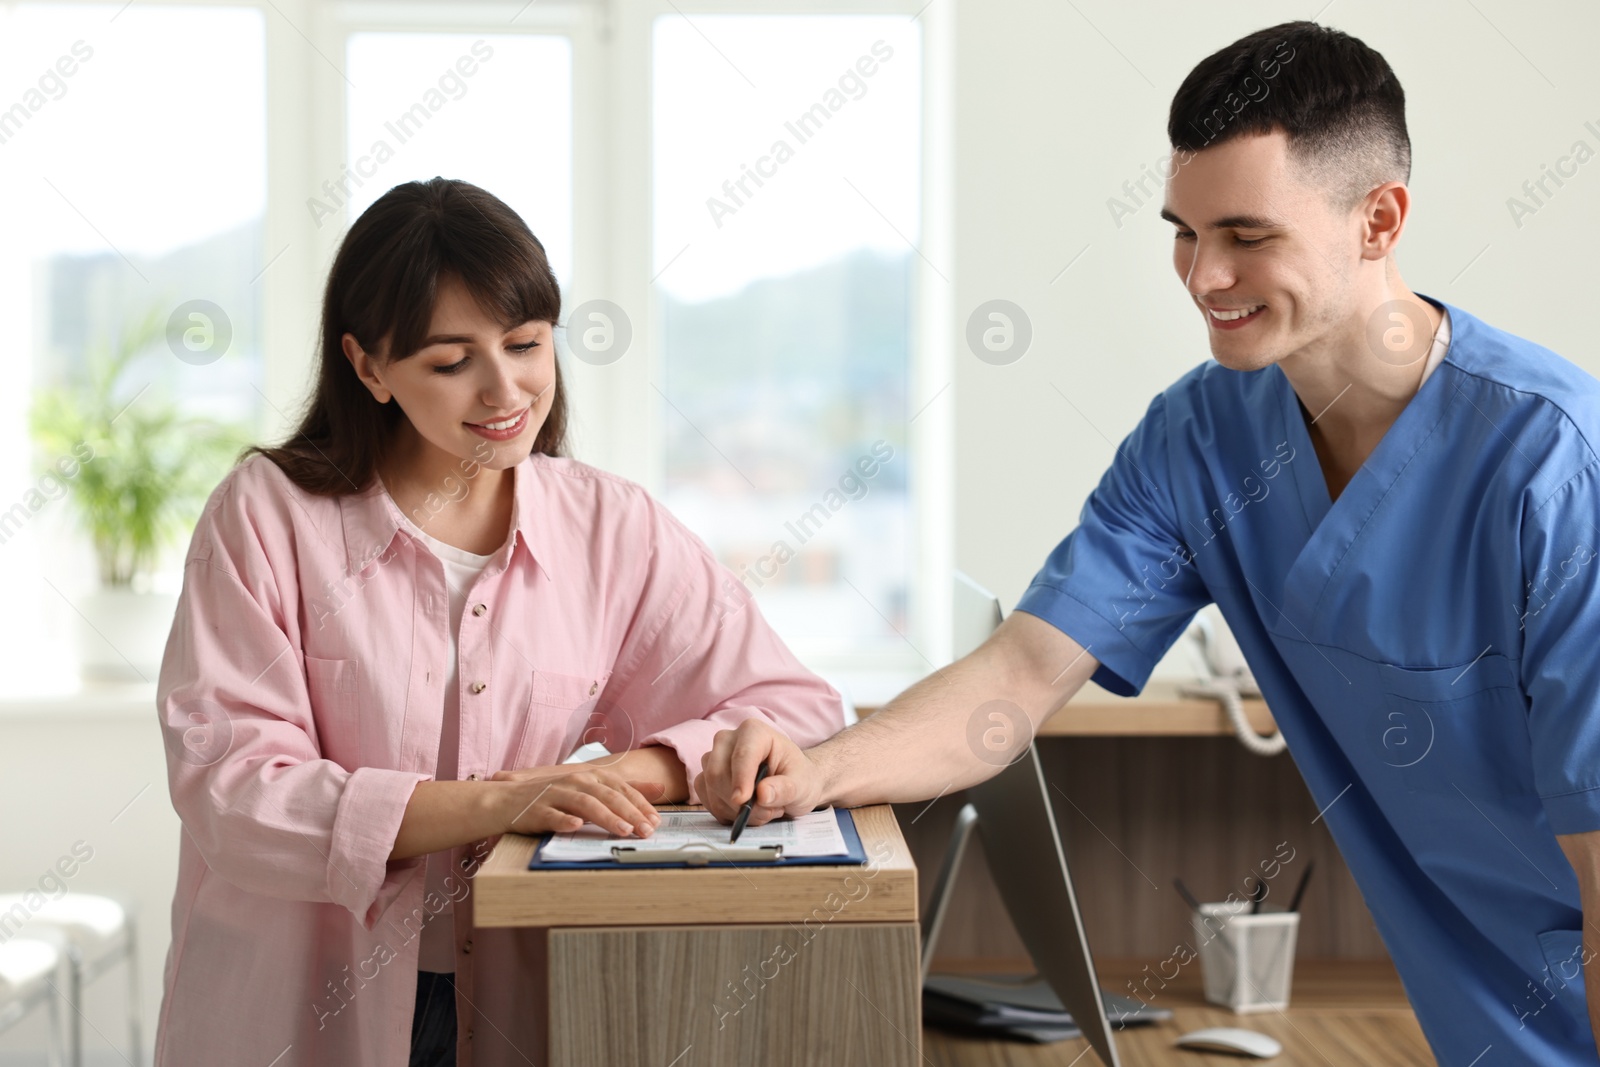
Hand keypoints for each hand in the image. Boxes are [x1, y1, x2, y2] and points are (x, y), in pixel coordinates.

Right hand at [491, 765, 665, 837]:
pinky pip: (553, 815)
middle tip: (647, 831)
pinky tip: (576, 827)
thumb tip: (660, 788)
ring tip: (623, 830)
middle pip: (608, 796)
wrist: (508, 800)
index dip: (641, 804)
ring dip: (606, 817)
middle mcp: (575, 782)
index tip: (656, 821)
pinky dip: (565, 820)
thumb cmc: (554, 797)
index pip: (621, 789)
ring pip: (585, 804)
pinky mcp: (537, 810)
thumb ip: (624, 789)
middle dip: (630, 813)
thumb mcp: (590, 789)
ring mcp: (556, 794)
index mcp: (590, 777)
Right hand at [694, 718, 823, 825]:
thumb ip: (785, 789)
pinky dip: (726, 813)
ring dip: (736, 810)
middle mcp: (728, 740)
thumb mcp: (802, 785)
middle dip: (739, 801)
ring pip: (710, 789)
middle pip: (717, 773)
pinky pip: (706, 799)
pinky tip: (746, 811)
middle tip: (767, 812)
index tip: (742, 801)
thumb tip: (763, 794)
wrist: (791, 783)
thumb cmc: (797, 778)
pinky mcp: (706, 777)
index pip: (741, 755)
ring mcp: (714, 758)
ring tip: (763, 810)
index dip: (740, 779)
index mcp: (754, 732)